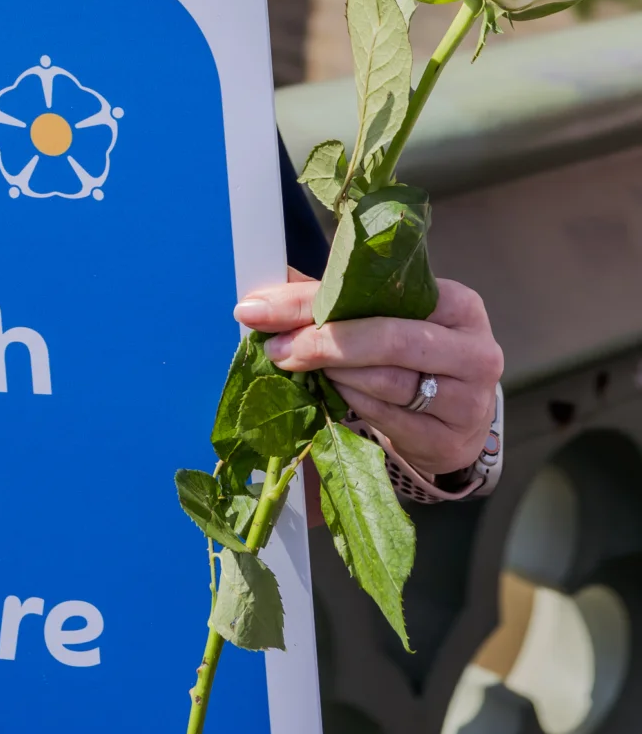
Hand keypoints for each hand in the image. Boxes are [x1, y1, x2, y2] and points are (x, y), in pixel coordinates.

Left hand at [235, 271, 502, 479]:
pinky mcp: (448, 439)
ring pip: (383, 381)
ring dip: (332, 374)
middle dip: (320, 343)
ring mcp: (466, 399)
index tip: (260, 309)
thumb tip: (263, 297)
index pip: (380, 294)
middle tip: (275, 349)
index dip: (313, 301)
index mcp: (457, 304)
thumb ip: (333, 302)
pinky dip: (349, 402)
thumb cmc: (415, 358)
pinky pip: (383, 416)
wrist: (456, 420)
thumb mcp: (388, 320)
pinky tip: (334, 393)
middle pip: (387, 340)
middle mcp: (473, 350)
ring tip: (302, 367)